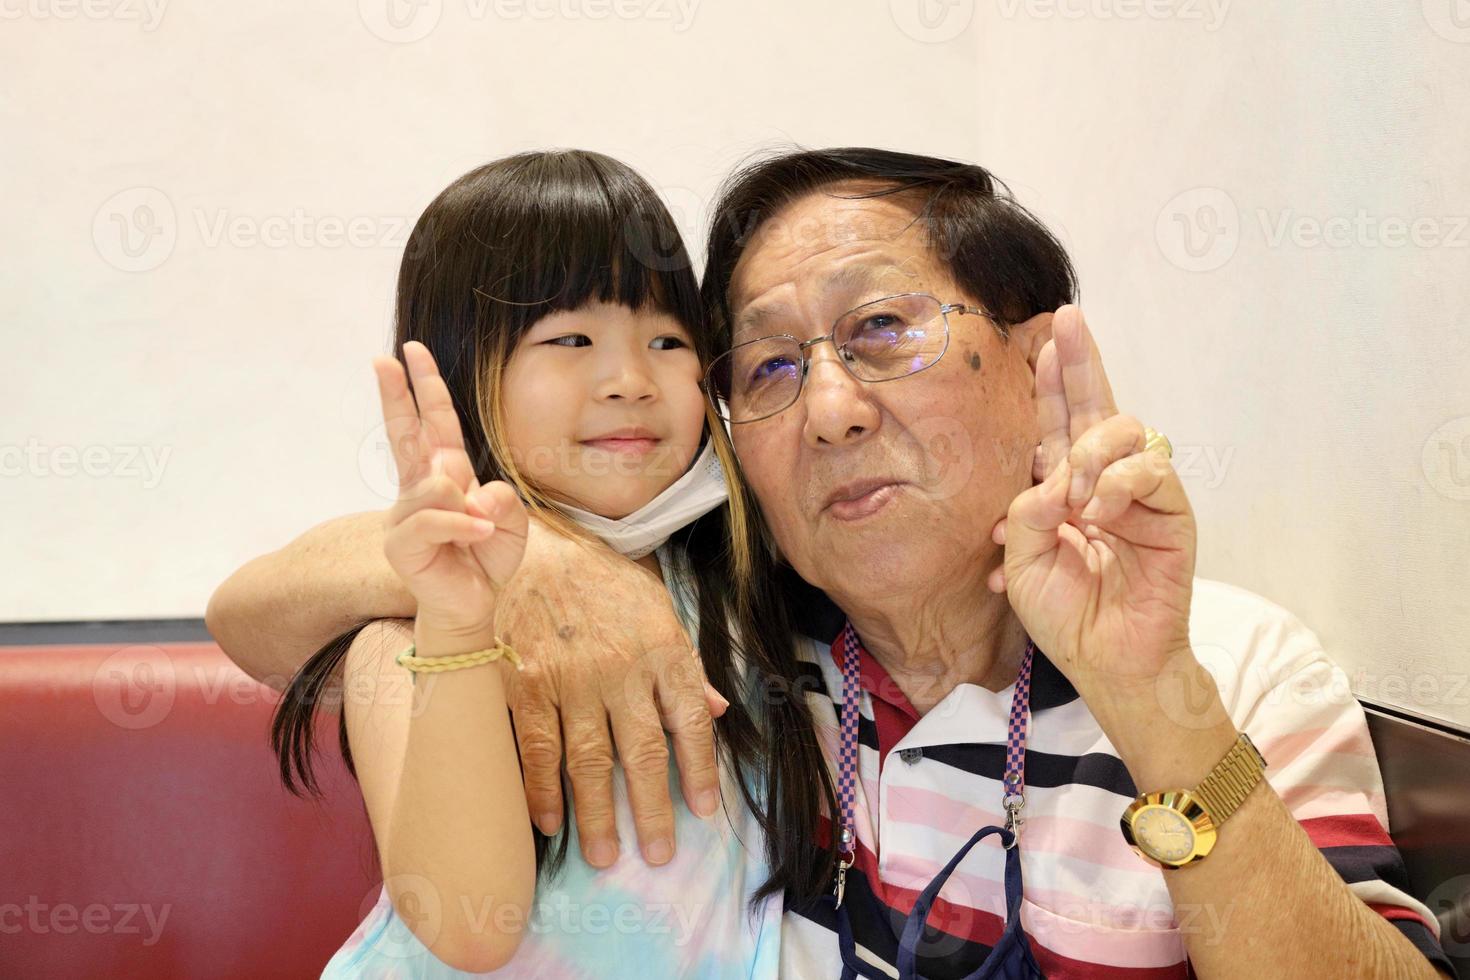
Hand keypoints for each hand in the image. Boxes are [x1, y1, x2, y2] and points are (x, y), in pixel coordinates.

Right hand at [374, 341, 528, 634]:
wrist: (473, 603)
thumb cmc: (487, 558)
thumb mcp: (510, 522)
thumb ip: (502, 500)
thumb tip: (474, 497)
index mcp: (444, 473)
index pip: (433, 423)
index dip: (423, 387)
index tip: (409, 352)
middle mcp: (419, 488)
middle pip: (405, 432)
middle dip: (396, 392)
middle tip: (383, 357)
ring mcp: (405, 514)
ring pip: (435, 486)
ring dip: (467, 509)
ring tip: (478, 533)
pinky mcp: (401, 543)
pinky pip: (433, 520)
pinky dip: (461, 527)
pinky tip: (475, 537)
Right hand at [495, 527, 728, 869]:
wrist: (528, 548)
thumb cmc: (600, 580)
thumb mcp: (657, 608)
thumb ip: (685, 664)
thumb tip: (719, 711)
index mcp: (661, 648)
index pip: (689, 720)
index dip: (698, 770)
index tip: (702, 812)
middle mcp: (619, 668)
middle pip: (640, 751)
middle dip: (651, 809)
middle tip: (658, 855)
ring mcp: (569, 678)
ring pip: (587, 761)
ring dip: (597, 814)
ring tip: (606, 856)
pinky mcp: (523, 684)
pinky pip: (536, 748)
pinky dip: (542, 791)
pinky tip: (551, 823)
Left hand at [989, 305, 1197, 704]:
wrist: (1107, 660)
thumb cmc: (1065, 615)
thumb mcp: (1021, 562)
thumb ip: (1024, 512)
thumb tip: (1051, 476)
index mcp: (1065, 489)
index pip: (1058, 425)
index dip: (1052, 384)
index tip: (1044, 341)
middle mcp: (1103, 482)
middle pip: (1097, 408)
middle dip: (1081, 363)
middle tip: (1068, 320)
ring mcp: (1141, 494)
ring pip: (1124, 431)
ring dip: (1089, 452)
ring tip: (1072, 496)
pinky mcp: (1172, 512)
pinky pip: (1150, 470)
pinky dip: (1118, 484)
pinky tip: (1098, 512)